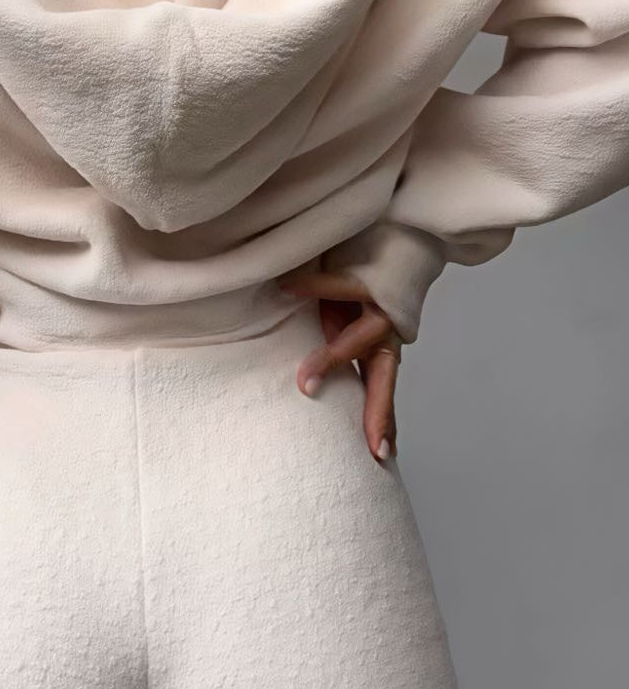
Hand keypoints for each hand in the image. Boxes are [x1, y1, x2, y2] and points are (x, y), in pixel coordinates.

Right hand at [276, 263, 401, 464]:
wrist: (402, 230)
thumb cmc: (365, 275)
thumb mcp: (349, 314)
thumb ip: (336, 337)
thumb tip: (308, 362)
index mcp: (380, 345)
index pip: (381, 391)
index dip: (383, 422)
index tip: (384, 458)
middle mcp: (386, 332)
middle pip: (385, 378)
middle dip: (376, 412)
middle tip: (372, 447)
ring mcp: (380, 305)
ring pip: (360, 339)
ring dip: (331, 361)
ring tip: (303, 381)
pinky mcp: (369, 277)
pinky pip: (339, 286)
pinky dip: (311, 287)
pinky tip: (286, 289)